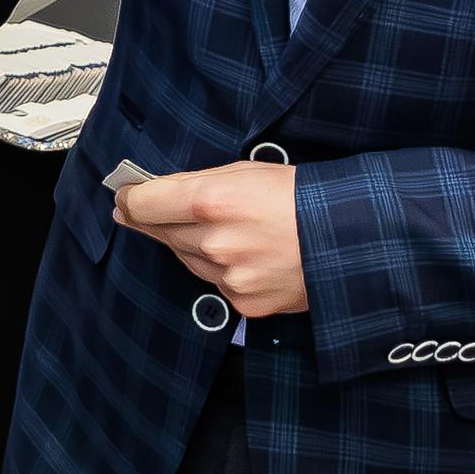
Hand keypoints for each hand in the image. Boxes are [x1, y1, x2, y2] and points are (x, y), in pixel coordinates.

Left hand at [113, 161, 307, 317]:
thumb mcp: (245, 171)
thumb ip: (194, 183)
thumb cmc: (300, 196)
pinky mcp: (243, 302)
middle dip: (157, 220)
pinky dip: (220, 269)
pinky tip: (242, 253)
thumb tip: (150, 191)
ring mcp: (228, 276)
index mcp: (212, 200)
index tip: (125, 197)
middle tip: (152, 211)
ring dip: (190, 244)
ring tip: (219, 228)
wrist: (349, 239)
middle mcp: (215, 242)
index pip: (144, 204)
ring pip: (186, 259)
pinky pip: (214, 283)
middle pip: (161, 232)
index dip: (130, 199)